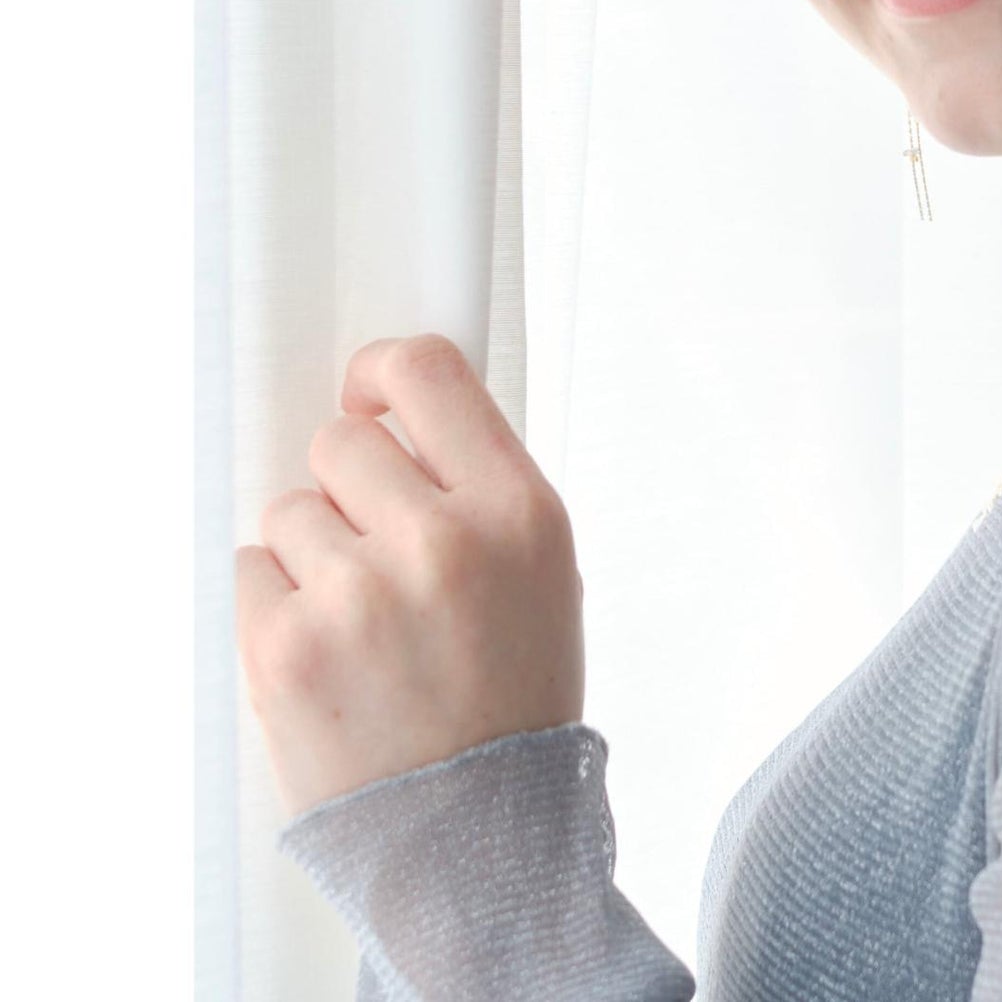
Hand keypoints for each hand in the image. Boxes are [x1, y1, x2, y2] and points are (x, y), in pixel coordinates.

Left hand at [235, 333, 586, 821]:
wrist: (476, 837)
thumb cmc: (511, 697)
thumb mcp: (545, 571)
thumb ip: (479, 485)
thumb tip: (397, 414)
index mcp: (519, 511)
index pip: (428, 372)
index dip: (382, 371)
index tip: (368, 395)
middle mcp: (443, 541)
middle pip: (342, 440)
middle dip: (347, 484)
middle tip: (375, 546)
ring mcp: (359, 595)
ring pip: (290, 510)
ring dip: (312, 553)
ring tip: (360, 620)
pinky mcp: (286, 649)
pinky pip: (250, 571)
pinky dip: (276, 605)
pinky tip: (327, 652)